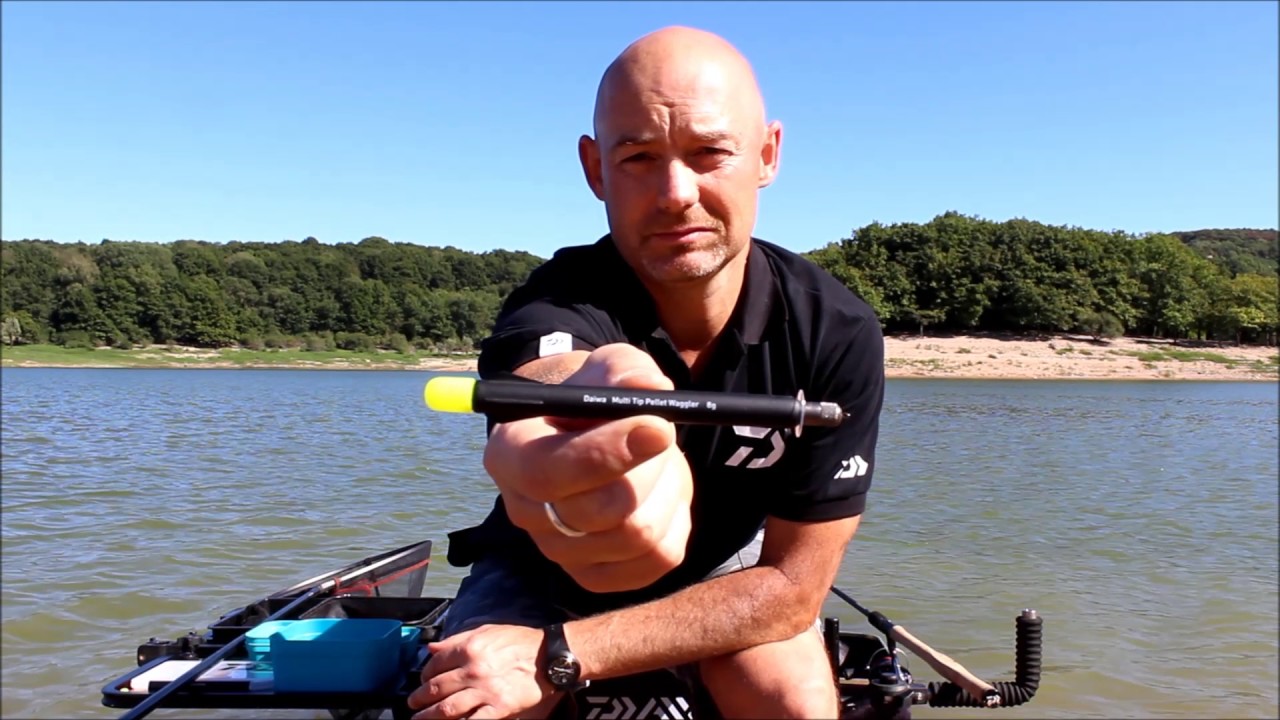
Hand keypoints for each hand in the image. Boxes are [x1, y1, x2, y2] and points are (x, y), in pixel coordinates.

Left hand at [407, 624, 552, 719]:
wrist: (550, 657)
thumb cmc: (521, 642)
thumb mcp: (487, 631)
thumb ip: (457, 639)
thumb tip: (431, 648)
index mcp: (469, 648)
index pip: (435, 664)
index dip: (424, 673)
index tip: (422, 679)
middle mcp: (473, 670)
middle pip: (437, 688)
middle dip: (420, 698)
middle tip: (413, 703)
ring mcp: (485, 691)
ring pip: (447, 708)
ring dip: (429, 715)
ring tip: (419, 718)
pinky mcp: (498, 708)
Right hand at [483, 343, 693, 592]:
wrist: (594, 438)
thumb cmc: (595, 400)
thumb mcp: (607, 369)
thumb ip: (627, 372)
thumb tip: (652, 388)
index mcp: (509, 455)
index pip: (547, 472)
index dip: (606, 454)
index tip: (658, 426)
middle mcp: (525, 511)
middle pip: (597, 511)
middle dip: (649, 468)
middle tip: (664, 432)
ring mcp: (559, 552)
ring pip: (637, 534)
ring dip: (667, 488)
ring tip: (660, 460)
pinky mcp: (598, 576)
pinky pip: (659, 558)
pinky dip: (676, 518)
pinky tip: (661, 493)